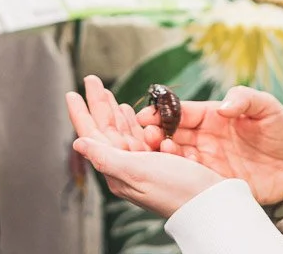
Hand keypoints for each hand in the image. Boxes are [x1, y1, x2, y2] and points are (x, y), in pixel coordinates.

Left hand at [66, 76, 222, 217]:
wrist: (211, 204)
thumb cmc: (177, 189)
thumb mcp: (138, 171)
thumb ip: (107, 157)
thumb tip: (78, 143)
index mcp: (118, 169)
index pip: (93, 135)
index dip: (81, 113)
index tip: (71, 93)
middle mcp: (128, 166)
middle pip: (107, 128)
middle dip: (99, 104)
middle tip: (92, 79)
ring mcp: (144, 163)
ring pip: (124, 131)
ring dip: (115, 111)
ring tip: (107, 93)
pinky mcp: (162, 161)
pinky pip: (142, 137)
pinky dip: (136, 122)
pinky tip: (134, 113)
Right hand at [139, 86, 282, 206]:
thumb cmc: (282, 132)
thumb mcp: (268, 107)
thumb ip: (245, 99)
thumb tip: (223, 107)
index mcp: (213, 116)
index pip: (181, 112)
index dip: (162, 113)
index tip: (146, 116)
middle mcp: (206, 138)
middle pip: (172, 134)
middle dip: (156, 134)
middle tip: (148, 136)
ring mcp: (209, 160)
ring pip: (177, 156)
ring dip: (164, 154)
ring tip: (160, 150)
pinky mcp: (215, 181)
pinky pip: (192, 178)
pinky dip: (180, 174)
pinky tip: (175, 170)